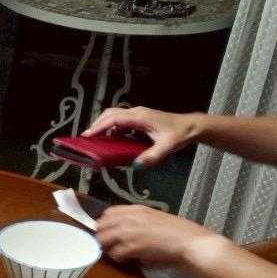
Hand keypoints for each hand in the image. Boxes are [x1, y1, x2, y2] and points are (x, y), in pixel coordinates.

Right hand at [82, 107, 199, 167]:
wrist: (189, 126)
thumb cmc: (178, 134)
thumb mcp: (166, 147)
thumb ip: (152, 156)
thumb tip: (136, 165)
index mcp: (141, 117)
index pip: (115, 119)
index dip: (100, 127)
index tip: (88, 135)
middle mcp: (137, 112)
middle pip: (110, 114)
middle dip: (97, 124)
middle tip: (86, 138)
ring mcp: (138, 114)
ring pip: (114, 115)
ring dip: (103, 125)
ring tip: (95, 139)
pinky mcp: (139, 118)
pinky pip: (121, 120)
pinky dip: (112, 128)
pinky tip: (111, 139)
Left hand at [96, 204, 230, 267]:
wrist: (189, 242)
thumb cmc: (178, 232)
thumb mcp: (156, 219)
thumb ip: (140, 222)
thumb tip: (126, 232)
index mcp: (137, 209)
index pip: (108, 213)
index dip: (106, 224)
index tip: (110, 233)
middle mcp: (129, 217)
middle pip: (101, 226)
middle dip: (103, 237)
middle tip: (112, 246)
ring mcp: (128, 231)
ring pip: (103, 240)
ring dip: (109, 248)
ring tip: (120, 254)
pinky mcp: (131, 246)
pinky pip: (114, 254)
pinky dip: (119, 259)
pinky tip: (129, 260)